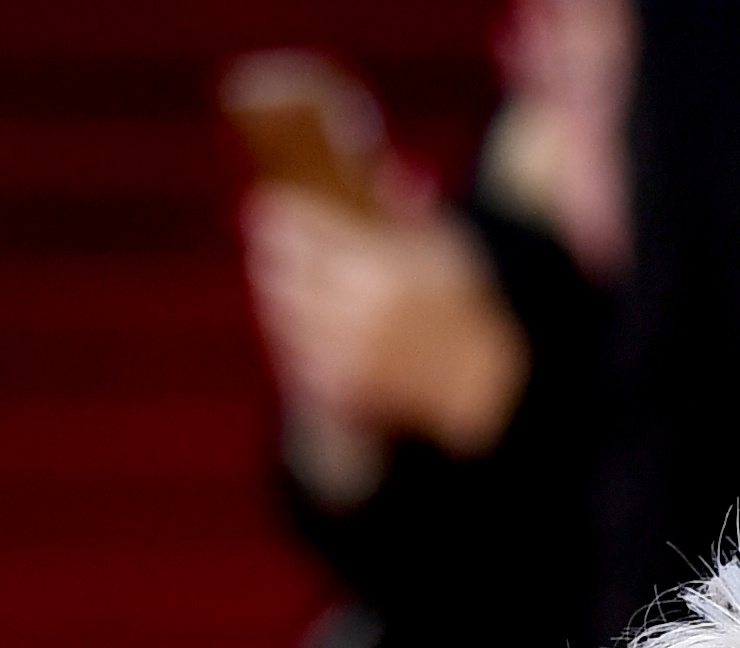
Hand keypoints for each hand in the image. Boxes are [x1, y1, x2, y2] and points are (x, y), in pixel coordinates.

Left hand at [243, 188, 532, 453]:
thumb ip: (409, 209)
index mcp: (381, 269)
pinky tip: (286, 324)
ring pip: (284, 316)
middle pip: (288, 273)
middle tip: (261, 240)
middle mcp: (358, 312)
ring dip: (271, 294)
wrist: (478, 380)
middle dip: (269, 254)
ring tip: (268, 279)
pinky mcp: (342, 387)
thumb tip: (386, 169)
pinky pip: (296, 356)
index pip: (311, 233)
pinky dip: (288, 337)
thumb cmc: (461, 304)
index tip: (265, 205)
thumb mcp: (444, 245)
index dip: (282, 217)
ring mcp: (347, 353)